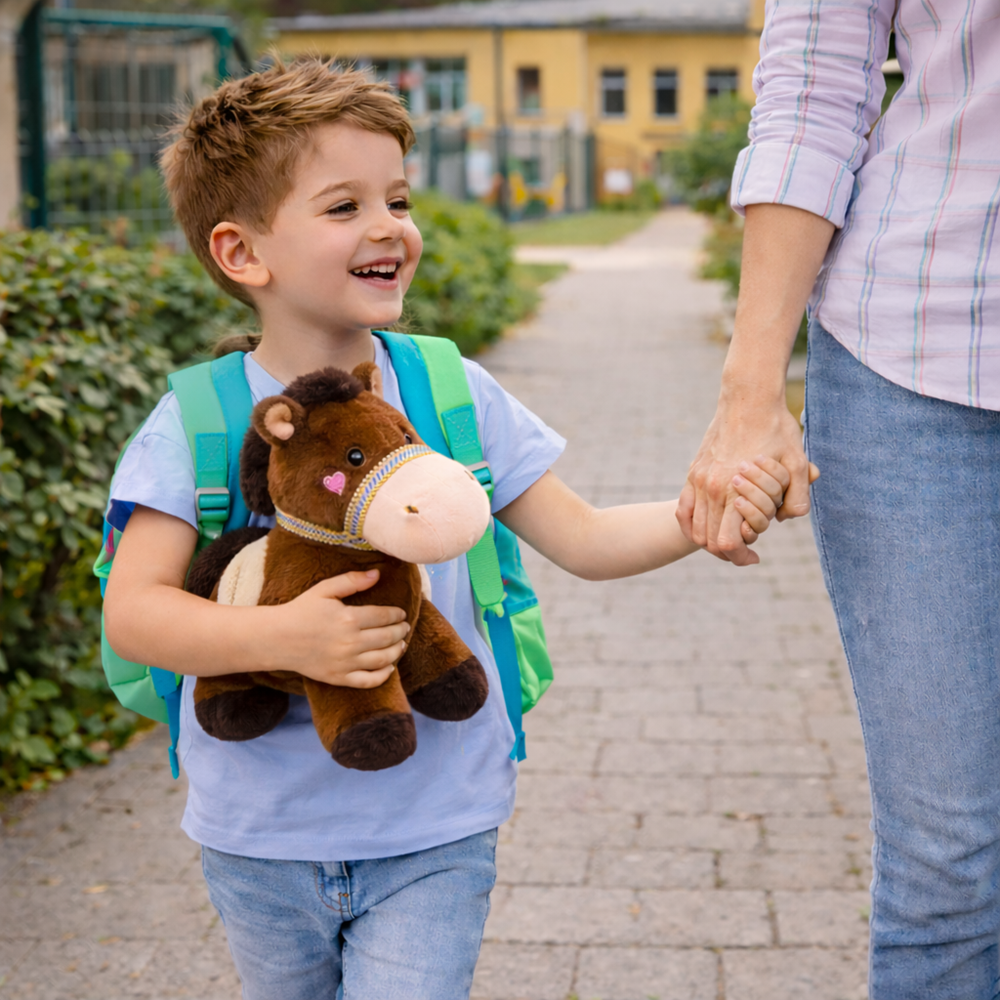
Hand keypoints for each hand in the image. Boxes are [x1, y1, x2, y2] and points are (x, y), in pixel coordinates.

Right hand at [267, 570, 408, 687]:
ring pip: (383, 659)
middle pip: (388, 638)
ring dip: (398, 651)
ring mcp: (345, 662)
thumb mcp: (324, 589)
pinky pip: (368, 680)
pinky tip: (390, 668)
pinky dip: (383, 675)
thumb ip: (352, 580)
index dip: (397, 615)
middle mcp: (350, 642)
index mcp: (349, 618)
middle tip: (405, 627)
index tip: (401, 613)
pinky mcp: (339, 677)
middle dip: (401, 631)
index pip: (384, 617)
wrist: (276, 638)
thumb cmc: (301, 610)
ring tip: (402, 644)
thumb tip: (378, 574)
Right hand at [677, 396, 811, 565]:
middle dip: (728, 553)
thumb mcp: (797, 462)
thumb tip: (785, 520)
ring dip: (711, 541)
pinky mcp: (694, 472)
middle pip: (708, 542)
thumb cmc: (776, 428)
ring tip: (733, 538)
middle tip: (747, 551)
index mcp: (734, 490)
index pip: (727, 543)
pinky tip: (709, 527)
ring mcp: (698, 480)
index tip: (755, 556)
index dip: (741, 556)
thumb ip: (797, 497)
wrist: (748, 397)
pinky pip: (683, 510)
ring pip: (695, 529)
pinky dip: (692, 526)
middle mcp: (710, 488)